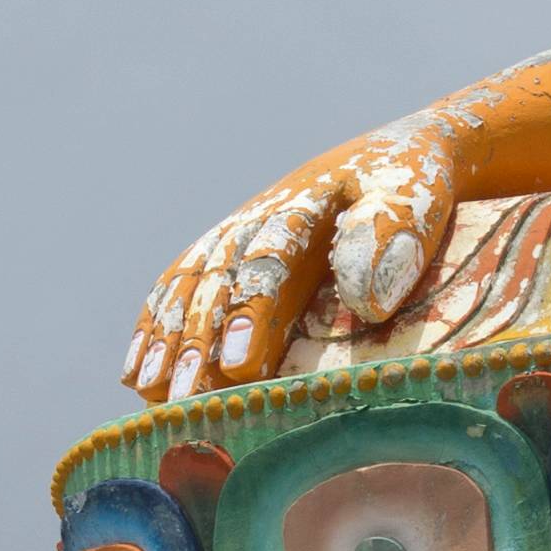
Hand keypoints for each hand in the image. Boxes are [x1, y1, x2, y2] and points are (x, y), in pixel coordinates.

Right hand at [126, 114, 473, 402]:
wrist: (400, 154)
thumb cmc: (413, 182)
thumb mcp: (413, 194)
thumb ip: (391, 235)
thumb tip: (367, 301)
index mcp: (305, 200)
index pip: (271, 259)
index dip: (251, 312)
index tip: (239, 363)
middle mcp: (259, 214)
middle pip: (219, 279)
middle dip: (196, 340)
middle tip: (182, 395)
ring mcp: (238, 231)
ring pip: (192, 285)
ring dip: (168, 340)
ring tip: (150, 394)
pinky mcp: (230, 251)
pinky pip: (184, 287)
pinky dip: (156, 327)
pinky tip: (138, 373)